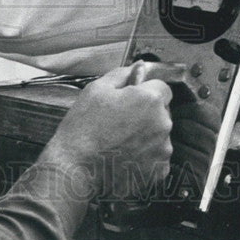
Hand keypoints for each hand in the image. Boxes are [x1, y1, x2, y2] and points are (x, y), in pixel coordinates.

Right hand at [41, 61, 174, 200]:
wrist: (76, 170)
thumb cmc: (83, 128)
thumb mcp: (96, 89)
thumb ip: (122, 74)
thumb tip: (139, 67)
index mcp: (150, 99)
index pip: (162, 88)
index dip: (145, 92)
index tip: (131, 100)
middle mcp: (163, 123)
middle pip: (162, 112)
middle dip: (146, 114)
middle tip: (120, 122)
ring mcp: (163, 150)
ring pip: (159, 135)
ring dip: (146, 136)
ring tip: (119, 142)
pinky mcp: (159, 171)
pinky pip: (156, 157)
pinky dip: (145, 157)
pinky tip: (124, 157)